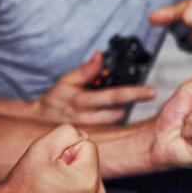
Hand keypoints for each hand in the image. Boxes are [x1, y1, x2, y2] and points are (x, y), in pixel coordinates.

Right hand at [0, 124, 105, 192]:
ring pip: (89, 174)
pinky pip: (87, 190)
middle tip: (50, 175)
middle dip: (72, 162)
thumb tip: (83, 135)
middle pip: (90, 160)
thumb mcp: (42, 147)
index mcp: (88, 182)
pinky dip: (74, 188)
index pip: (87, 145)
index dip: (65, 150)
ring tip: (52, 185)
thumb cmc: (25, 182)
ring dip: (73, 174)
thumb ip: (67, 132)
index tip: (51, 164)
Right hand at [35, 52, 156, 124]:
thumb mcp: (66, 80)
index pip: (114, 97)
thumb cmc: (54, 99)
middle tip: (142, 94)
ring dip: (121, 111)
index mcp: (82, 101)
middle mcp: (88, 118)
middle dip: (131, 103)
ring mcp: (90, 129)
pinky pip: (109, 128)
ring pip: (115, 122)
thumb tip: (100, 56)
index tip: (151, 91)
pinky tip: (112, 111)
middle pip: (119, 113)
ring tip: (119, 102)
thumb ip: (85, 70)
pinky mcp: (91, 136)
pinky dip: (113, 118)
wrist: (40, 120)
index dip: (135, 93)